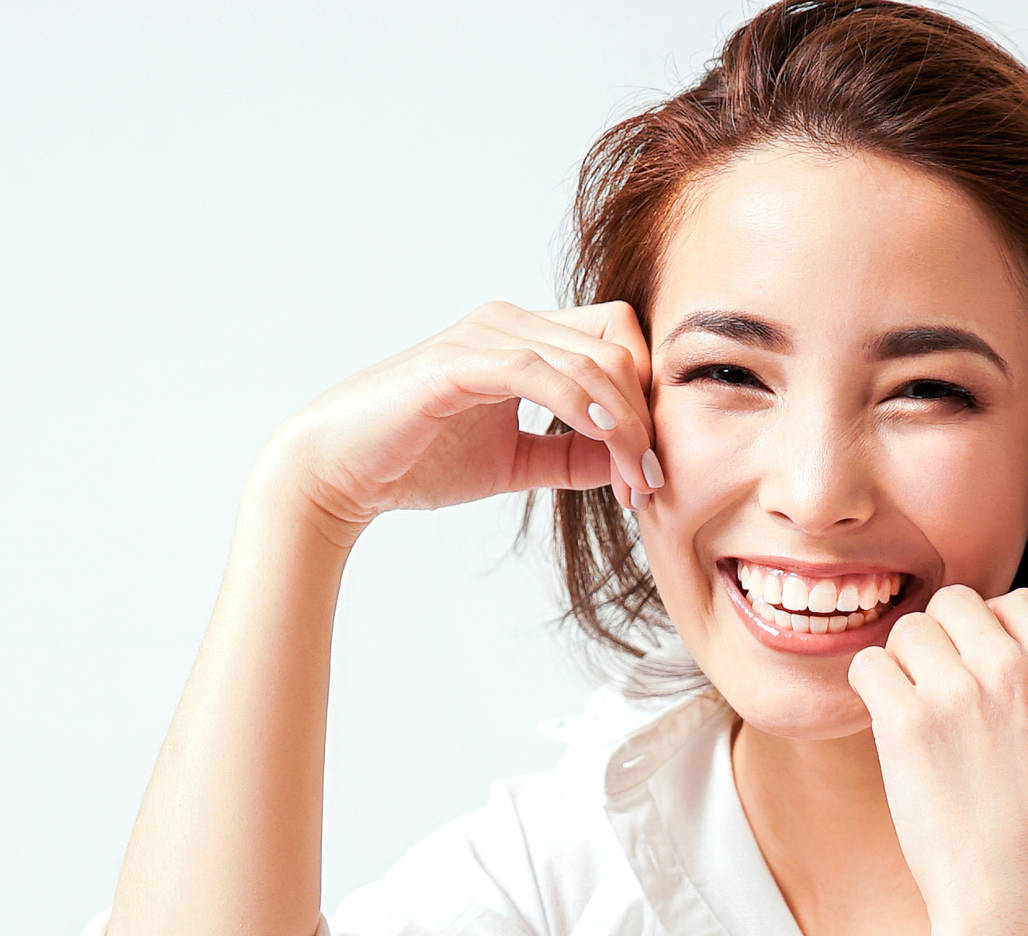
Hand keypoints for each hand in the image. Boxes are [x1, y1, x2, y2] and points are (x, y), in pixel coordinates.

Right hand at [253, 299, 661, 546]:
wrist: (341, 473)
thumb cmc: (418, 461)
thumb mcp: (516, 462)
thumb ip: (570, 456)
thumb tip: (626, 462)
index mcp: (525, 340)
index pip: (618, 342)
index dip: (645, 400)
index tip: (647, 468)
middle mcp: (510, 324)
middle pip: (618, 346)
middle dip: (645, 417)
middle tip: (648, 481)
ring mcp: (484, 336)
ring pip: (591, 359)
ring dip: (624, 423)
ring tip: (634, 478)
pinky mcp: (458, 362)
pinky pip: (541, 372)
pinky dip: (581, 404)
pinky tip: (602, 440)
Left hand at [845, 584, 1027, 933]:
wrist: (1014, 893)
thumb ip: (1024, 677)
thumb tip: (961, 637)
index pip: (1018, 600)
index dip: (988, 628)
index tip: (978, 667)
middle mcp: (1014, 669)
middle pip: (954, 603)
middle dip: (939, 638)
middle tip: (937, 689)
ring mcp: (959, 691)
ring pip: (907, 629)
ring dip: (901, 662)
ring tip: (915, 711)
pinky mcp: (907, 720)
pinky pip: (867, 665)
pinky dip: (869, 687)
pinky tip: (887, 722)